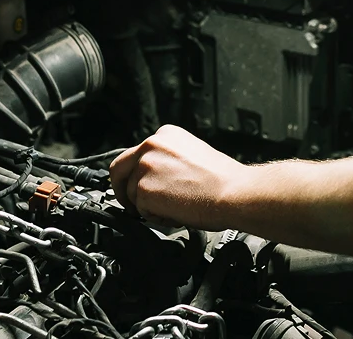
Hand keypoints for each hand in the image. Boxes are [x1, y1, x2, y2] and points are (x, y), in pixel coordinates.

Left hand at [109, 125, 249, 229]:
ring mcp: (145, 166)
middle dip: (122, 190)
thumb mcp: (192, 154)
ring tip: (173, 209)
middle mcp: (151, 145)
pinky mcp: (143, 189)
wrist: (234, 193)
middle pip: (118, 169)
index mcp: (165, 135)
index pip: (136, 154)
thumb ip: (169, 160)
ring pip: (130, 193)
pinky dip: (154, 217)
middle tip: (131, 205)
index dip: (135, 174)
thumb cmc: (222, 180)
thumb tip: (156, 178)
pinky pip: (140, 210)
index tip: (139, 185)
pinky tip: (175, 213)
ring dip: (146, 206)